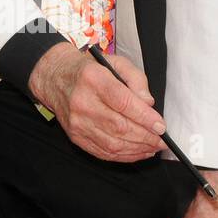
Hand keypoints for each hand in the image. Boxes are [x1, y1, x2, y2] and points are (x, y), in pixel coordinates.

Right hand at [28, 41, 167, 162]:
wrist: (55, 79)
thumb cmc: (89, 70)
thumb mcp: (115, 62)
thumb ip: (136, 79)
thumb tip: (148, 103)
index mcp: (93, 79)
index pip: (123, 102)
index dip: (144, 117)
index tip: (161, 126)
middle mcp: (82, 102)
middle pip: (119, 126)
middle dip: (145, 137)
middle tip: (162, 140)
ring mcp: (77, 122)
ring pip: (112, 143)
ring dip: (137, 149)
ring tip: (153, 147)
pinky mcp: (75, 136)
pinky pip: (103, 152)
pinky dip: (124, 156)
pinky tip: (137, 152)